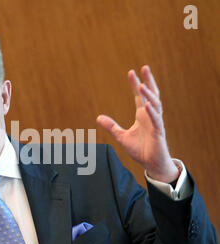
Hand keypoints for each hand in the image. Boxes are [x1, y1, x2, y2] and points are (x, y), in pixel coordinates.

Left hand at [97, 65, 178, 182]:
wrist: (151, 163)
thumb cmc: (140, 149)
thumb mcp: (121, 137)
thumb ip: (111, 127)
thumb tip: (98, 118)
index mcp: (142, 115)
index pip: (139, 96)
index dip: (135, 84)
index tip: (131, 72)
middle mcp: (150, 116)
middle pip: (151, 95)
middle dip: (148, 81)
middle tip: (144, 67)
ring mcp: (156, 123)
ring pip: (155, 105)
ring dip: (149, 95)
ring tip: (142, 85)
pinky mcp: (159, 133)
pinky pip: (156, 120)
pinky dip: (152, 112)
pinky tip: (147, 105)